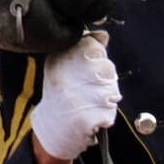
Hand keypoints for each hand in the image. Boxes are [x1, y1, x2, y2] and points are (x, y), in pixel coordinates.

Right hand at [29, 33, 120, 159]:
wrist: (51, 129)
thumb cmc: (63, 94)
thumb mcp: (66, 67)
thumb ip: (85, 49)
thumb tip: (104, 34)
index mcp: (59, 60)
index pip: (93, 46)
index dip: (97, 58)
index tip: (87, 69)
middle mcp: (64, 77)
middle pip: (107, 68)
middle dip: (105, 81)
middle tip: (88, 91)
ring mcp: (75, 97)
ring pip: (112, 91)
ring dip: (107, 101)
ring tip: (89, 105)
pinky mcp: (85, 118)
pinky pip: (110, 114)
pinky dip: (105, 119)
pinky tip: (90, 119)